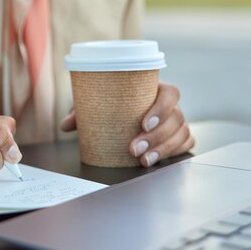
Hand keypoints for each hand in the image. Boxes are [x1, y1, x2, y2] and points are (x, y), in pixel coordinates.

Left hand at [59, 82, 194, 166]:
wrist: (120, 112)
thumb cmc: (113, 104)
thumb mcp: (98, 104)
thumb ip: (82, 112)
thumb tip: (65, 125)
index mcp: (154, 89)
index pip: (171, 94)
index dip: (162, 108)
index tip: (144, 123)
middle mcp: (170, 105)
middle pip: (176, 118)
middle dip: (157, 137)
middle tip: (134, 149)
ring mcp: (177, 121)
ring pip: (182, 133)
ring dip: (164, 149)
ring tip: (143, 160)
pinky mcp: (179, 136)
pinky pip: (186, 144)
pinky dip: (173, 153)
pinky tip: (156, 160)